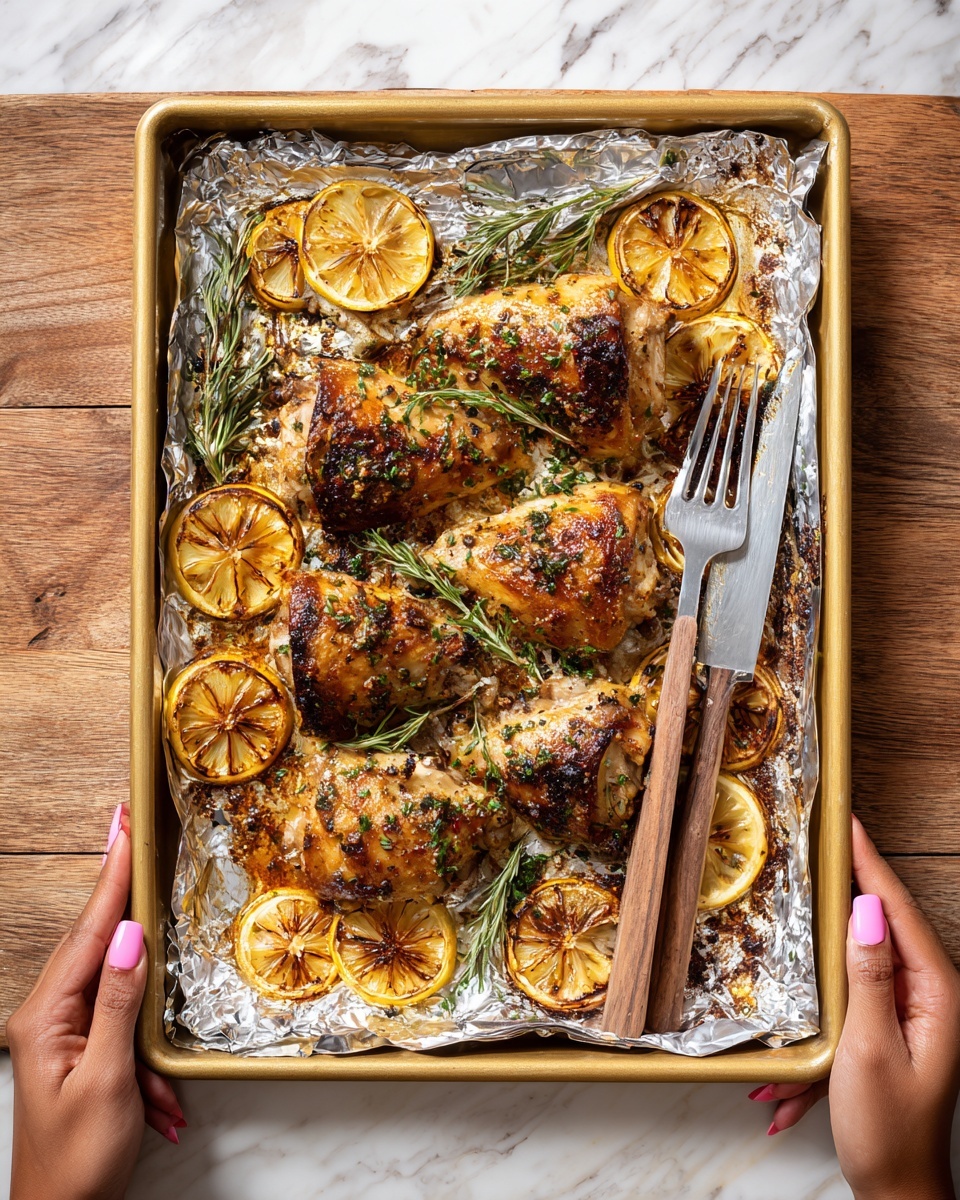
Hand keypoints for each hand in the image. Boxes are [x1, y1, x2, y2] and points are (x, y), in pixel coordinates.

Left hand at [8, 805, 184, 1199]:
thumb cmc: (76, 1162)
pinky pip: (121, 1027)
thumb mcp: (105, 1080)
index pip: (89, 932)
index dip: (111, 877)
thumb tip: (129, 938)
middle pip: (94, 942)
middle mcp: (48, 1018)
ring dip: (146, 1002)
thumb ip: (118, 1004)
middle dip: (118, 894)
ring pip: (114, 986)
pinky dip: (148, 1056)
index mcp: (45, 1017)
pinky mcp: (81, 1055)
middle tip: (129, 835)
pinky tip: (158, 1107)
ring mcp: (63, 1036)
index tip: (122, 830)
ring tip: (152, 982)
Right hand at [746, 815, 959, 1199]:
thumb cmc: (888, 1132)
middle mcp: (931, 998)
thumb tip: (864, 911)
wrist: (897, 1195)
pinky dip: (821, 1020)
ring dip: (823, 969)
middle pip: (884, 927)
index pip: (898, 911)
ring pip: (862, 965)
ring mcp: (912, 1015)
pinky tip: (793, 1064)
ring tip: (799, 924)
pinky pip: (852, 1003)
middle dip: (846, 894)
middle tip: (820, 850)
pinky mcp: (892, 1033)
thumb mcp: (868, 1047)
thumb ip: (867, 975)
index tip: (849, 824)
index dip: (869, 864)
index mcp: (936, 994)